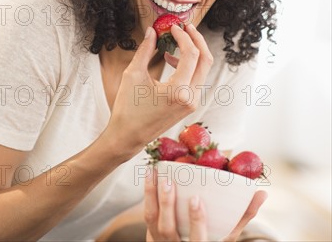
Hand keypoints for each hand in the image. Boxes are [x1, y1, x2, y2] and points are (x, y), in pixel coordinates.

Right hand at [105, 24, 213, 155]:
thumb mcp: (133, 75)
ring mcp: (192, 103)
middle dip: (197, 40)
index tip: (173, 27)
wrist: (128, 136)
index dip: (183, 36)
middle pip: (205, 60)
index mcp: (179, 90)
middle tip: (185, 27)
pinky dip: (188, 66)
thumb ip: (145, 50)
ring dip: (193, 52)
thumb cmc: (127, 108)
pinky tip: (172, 59)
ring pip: (203, 69)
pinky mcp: (189, 105)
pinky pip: (195, 79)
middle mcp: (191, 97)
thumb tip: (152, 32)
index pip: (191, 54)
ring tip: (175, 41)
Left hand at [144, 168, 267, 240]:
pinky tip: (149, 175)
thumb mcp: (228, 234)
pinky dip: (147, 194)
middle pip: (168, 229)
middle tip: (169, 182)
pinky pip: (146, 214)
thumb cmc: (212, 238)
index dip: (197, 221)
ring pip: (152, 220)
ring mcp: (162, 240)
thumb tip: (262, 193)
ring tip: (154, 174)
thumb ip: (244, 214)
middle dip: (167, 205)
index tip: (196, 199)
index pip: (199, 240)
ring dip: (152, 196)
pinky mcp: (151, 232)